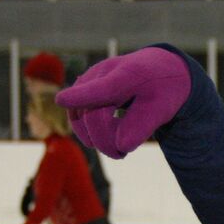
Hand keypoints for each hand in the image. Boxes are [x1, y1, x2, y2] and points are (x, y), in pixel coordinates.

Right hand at [55, 47, 190, 158]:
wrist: (158, 69)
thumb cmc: (162, 90)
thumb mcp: (162, 109)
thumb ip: (142, 127)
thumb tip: (120, 146)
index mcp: (128, 75)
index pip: (102, 88)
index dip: (82, 95)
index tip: (61, 100)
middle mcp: (104, 73)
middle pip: (92, 114)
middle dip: (104, 141)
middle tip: (121, 155)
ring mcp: (90, 79)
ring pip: (79, 116)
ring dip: (94, 138)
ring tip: (116, 147)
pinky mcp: (82, 88)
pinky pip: (77, 115)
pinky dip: (89, 130)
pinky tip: (107, 136)